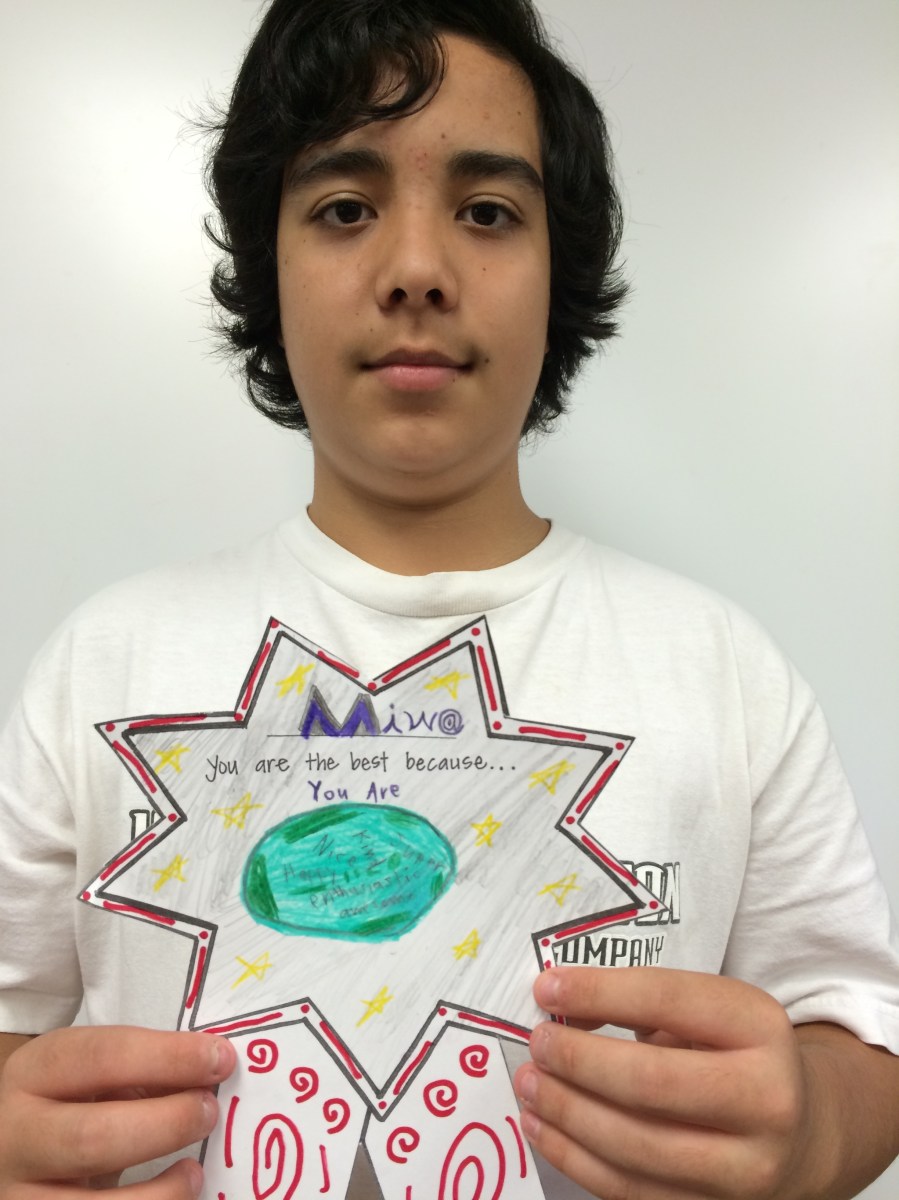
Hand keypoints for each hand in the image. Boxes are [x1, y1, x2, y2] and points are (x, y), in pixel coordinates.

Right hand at [0, 1025, 235, 1196]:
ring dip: (160, 1193)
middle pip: (92, 1136)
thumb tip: (214, 1071)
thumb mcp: (98, 1077)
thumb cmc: (78, 1104)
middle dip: (165, 1125)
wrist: (23, 1151)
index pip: (102, 1056)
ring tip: (194, 1172)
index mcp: (34, 1072)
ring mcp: (16, 1194)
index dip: (168, 1057)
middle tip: (209, 1113)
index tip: (220, 1059)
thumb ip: (147, 1074)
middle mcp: (15, 1135)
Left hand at [513, 967, 817, 1198]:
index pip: (669, 999)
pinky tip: (544, 1127)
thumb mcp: (707, 1010)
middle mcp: (767, 1100)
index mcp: (760, 1026)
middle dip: (579, 1060)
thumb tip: (561, 1010)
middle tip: (538, 1043)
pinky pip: (630, 1190)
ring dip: (566, 1113)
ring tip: (529, 1084)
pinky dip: (574, 1158)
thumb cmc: (733, 1054)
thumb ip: (642, 1003)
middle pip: (651, 1081)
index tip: (546, 986)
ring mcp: (746, 1168)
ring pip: (635, 1146)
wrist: (799, 1132)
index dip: (600, 992)